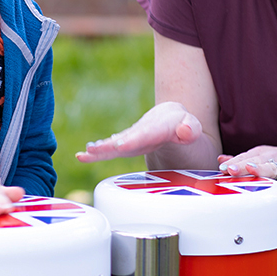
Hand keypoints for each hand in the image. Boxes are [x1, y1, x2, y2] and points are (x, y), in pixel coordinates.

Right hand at [76, 101, 202, 162]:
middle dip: (112, 144)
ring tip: (86, 153)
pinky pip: (112, 148)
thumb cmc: (185, 126)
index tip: (122, 145)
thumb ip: (192, 127)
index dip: (136, 139)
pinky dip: (97, 152)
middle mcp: (143, 128)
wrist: (171, 119)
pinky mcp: (126, 143)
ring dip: (101, 149)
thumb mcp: (193, 126)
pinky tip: (82, 156)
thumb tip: (186, 130)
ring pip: (116, 142)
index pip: (149, 132)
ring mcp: (133, 136)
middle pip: (127, 137)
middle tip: (96, 149)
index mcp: (161, 124)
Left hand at [219, 146, 276, 193]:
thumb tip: (221, 159)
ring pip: (274, 169)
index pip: (245, 158)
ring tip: (252, 171)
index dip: (233, 163)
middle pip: (256, 162)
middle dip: (243, 166)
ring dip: (263, 170)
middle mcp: (274, 158)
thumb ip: (242, 160)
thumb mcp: (262, 157)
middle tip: (230, 170)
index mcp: (262, 154)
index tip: (222, 168)